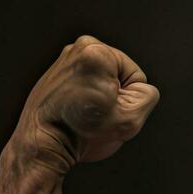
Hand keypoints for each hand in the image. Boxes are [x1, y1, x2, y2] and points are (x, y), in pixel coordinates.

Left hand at [17, 35, 159, 164]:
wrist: (43, 144)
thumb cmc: (79, 133)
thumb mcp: (132, 118)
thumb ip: (149, 95)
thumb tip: (140, 88)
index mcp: (97, 52)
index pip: (137, 76)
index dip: (129, 99)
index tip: (109, 111)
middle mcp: (77, 49)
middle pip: (119, 75)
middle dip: (114, 95)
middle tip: (98, 114)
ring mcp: (63, 60)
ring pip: (102, 80)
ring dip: (99, 97)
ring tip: (84, 114)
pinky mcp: (55, 72)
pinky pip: (84, 84)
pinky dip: (84, 97)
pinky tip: (74, 112)